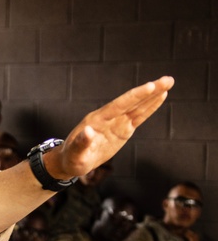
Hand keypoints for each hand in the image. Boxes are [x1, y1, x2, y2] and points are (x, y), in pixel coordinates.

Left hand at [44, 77, 173, 180]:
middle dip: (150, 90)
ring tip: (169, 82)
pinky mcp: (123, 129)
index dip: (135, 96)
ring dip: (153, 95)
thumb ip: (81, 143)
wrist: (70, 160)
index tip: (150, 86)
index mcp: (97, 120)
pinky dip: (150, 107)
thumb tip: (88, 131)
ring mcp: (116, 122)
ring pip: (138, 106)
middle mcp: (108, 117)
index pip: (119, 105)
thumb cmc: (71, 159)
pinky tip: (160, 97)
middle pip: (132, 101)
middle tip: (168, 79)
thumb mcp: (75, 155)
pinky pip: (139, 116)